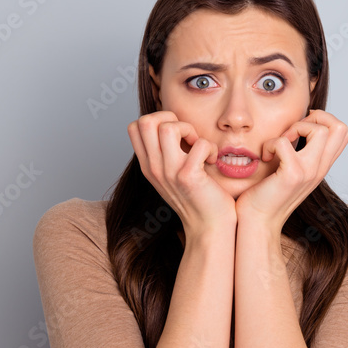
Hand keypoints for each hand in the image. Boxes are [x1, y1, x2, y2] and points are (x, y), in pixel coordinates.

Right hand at [128, 111, 237, 237]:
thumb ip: (166, 154)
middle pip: (146, 121)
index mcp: (148, 166)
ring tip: (198, 146)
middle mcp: (154, 168)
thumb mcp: (173, 176)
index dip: (158, 120)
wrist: (209, 229)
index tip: (177, 135)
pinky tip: (212, 161)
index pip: (135, 126)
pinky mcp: (189, 177)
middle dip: (171, 118)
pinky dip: (210, 147)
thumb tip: (172, 125)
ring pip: (168, 127)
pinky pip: (199, 143)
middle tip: (187, 136)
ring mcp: (169, 172)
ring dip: (189, 130)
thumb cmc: (199, 199)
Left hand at [234, 109, 347, 232]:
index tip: (300, 128)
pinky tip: (266, 156)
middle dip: (316, 117)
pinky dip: (271, 143)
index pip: (342, 133)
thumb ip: (299, 153)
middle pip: (340, 128)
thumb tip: (296, 128)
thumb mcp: (291, 171)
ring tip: (281, 142)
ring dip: (296, 127)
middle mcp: (320, 169)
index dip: (323, 120)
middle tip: (294, 131)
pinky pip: (285, 142)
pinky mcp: (292, 175)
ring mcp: (308, 172)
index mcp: (321, 166)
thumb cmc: (266, 196)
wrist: (257, 222)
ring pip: (321, 131)